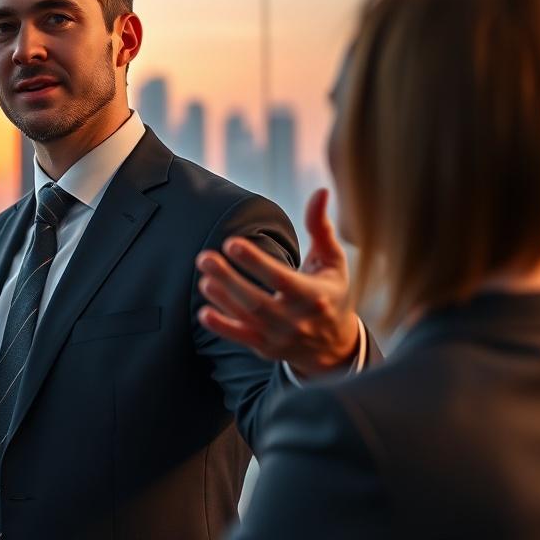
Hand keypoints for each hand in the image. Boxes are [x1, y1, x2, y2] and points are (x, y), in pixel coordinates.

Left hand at [196, 188, 358, 376]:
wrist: (335, 346)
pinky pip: (242, 338)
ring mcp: (280, 337)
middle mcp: (297, 320)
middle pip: (258, 301)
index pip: (281, 278)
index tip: (232, 242)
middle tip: (204, 257)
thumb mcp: (333, 262)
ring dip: (223, 298)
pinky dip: (223, 327)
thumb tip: (320, 191)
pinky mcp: (266, 348)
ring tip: (203, 277)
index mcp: (314, 295)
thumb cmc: (331, 293)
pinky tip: (203, 313)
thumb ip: (321, 228)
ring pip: (247, 319)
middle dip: (230, 279)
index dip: (256, 261)